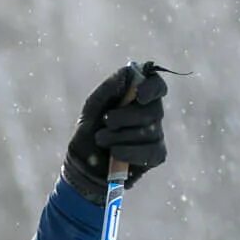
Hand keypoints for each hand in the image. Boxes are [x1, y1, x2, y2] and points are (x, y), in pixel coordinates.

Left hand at [64, 63, 168, 202]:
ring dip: (119, 136)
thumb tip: (128, 69)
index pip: (157, 86)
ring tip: (102, 140)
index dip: (152, 88)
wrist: (81, 169)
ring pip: (148, 131)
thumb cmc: (88, 135)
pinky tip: (114, 155)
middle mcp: (152, 115)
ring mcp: (156, 135)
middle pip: (153, 110)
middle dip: (126, 117)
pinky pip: (148, 151)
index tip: (140, 94)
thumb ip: (108, 89)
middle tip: (106, 123)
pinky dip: (127, 152)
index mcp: (138, 100)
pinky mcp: (156, 155)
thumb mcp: (92, 109)